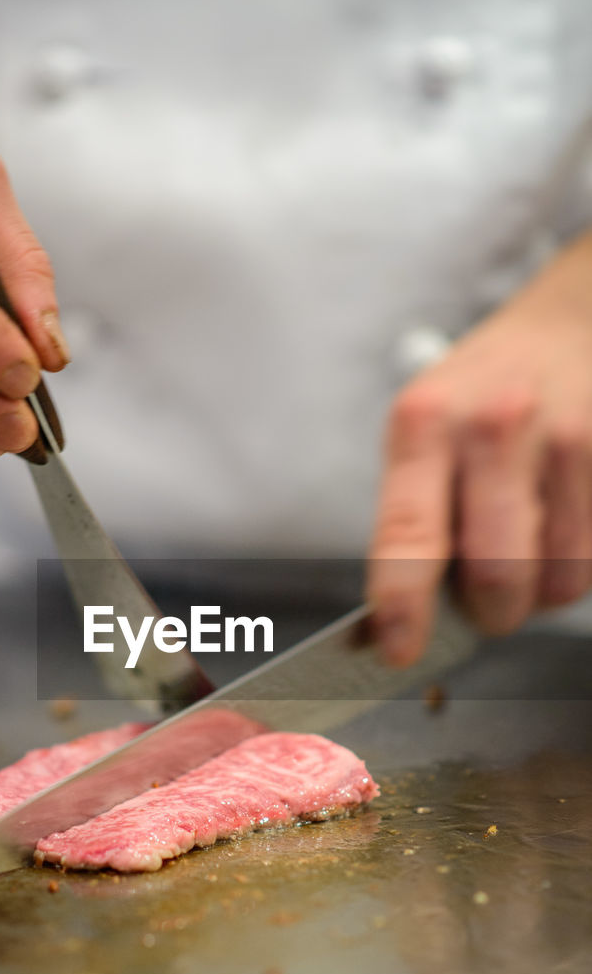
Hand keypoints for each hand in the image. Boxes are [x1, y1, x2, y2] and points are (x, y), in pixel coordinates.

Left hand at [368, 232, 591, 664]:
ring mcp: (569, 435)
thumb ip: (418, 517)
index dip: (403, 603)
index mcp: (424, 424)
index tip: (399, 652)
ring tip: (534, 544)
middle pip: (496, 573)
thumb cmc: (481, 394)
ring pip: (560, 576)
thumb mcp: (425, 432)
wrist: (569, 322)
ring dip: (544, 589)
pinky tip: (568, 516)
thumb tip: (413, 620)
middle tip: (490, 605)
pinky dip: (581, 559)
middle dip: (492, 613)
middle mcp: (493, 425)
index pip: (407, 532)